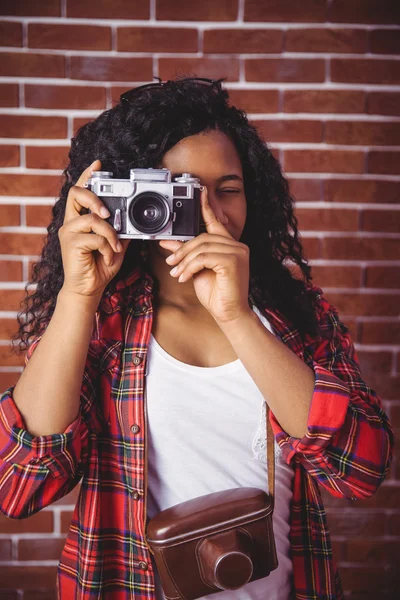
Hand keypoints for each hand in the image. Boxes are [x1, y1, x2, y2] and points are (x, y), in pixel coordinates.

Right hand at [58, 159, 130, 297]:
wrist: (89, 289)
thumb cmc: (100, 267)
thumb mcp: (116, 245)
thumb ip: (121, 230)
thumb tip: (134, 220)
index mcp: (80, 220)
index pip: (80, 191)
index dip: (87, 175)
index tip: (98, 164)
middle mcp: (71, 223)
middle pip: (75, 194)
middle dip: (94, 197)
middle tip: (109, 212)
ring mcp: (68, 233)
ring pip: (91, 219)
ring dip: (109, 232)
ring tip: (116, 245)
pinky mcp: (70, 245)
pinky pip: (94, 238)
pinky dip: (107, 247)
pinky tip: (109, 256)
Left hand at [159, 186, 250, 323]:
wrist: (228, 314)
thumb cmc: (216, 294)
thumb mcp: (196, 270)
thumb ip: (186, 254)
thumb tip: (168, 242)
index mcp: (229, 246)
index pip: (215, 222)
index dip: (206, 207)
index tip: (200, 192)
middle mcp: (237, 246)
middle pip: (202, 237)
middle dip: (182, 250)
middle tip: (170, 263)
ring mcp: (238, 252)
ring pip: (202, 247)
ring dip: (184, 261)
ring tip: (177, 273)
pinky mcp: (234, 261)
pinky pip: (205, 258)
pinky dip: (191, 267)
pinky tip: (186, 278)